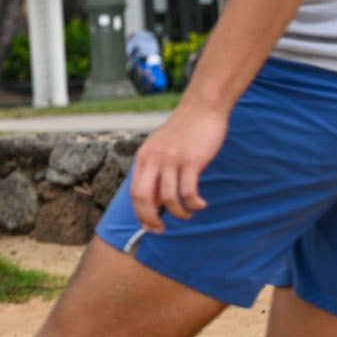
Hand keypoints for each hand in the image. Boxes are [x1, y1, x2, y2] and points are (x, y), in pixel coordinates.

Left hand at [128, 100, 229, 232]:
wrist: (201, 108)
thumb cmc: (183, 131)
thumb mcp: (160, 148)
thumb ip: (155, 170)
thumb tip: (154, 200)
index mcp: (143, 157)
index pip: (134, 192)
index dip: (140, 213)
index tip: (150, 225)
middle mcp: (153, 159)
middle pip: (143, 197)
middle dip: (150, 218)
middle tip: (161, 228)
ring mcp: (171, 159)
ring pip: (168, 198)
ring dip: (178, 213)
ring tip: (188, 214)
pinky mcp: (191, 160)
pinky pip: (188, 192)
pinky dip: (194, 203)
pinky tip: (200, 204)